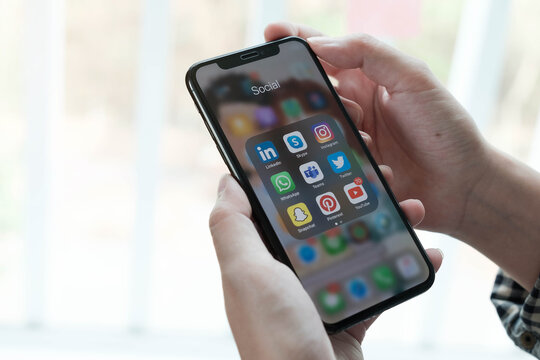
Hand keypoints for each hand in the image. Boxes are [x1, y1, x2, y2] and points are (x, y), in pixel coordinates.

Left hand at [210, 173, 442, 359]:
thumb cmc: (275, 335)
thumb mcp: (246, 273)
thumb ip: (232, 227)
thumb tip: (228, 181)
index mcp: (260, 260)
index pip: (278, 208)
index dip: (299, 179)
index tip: (326, 152)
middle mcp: (287, 277)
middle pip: (322, 224)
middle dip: (352, 197)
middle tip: (382, 175)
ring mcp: (319, 297)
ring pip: (355, 249)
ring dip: (385, 226)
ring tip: (412, 207)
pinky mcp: (349, 318)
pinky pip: (379, 285)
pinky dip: (403, 267)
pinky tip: (428, 252)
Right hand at [265, 23, 489, 235]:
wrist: (463, 186)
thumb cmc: (444, 128)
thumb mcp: (413, 78)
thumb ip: (369, 53)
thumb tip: (320, 44)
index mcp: (366, 80)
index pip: (324, 54)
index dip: (297, 41)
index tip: (271, 34)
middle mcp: (352, 108)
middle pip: (310, 93)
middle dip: (308, 94)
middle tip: (320, 102)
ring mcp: (348, 141)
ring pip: (315, 130)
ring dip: (334, 133)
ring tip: (370, 140)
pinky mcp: (348, 172)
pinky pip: (327, 165)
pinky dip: (345, 165)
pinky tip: (379, 168)